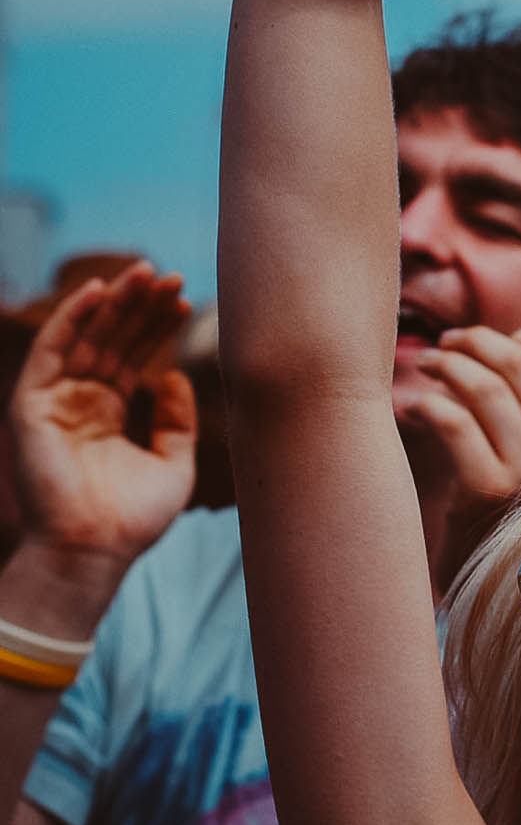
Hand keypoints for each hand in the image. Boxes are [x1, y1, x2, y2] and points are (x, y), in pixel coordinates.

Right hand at [9, 264, 197, 569]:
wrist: (95, 552)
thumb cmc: (133, 520)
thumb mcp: (174, 464)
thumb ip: (177, 419)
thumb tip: (176, 373)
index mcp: (107, 414)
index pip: (131, 356)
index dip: (155, 326)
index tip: (183, 299)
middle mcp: (79, 402)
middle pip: (110, 339)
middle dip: (139, 306)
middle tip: (170, 275)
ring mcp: (55, 401)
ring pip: (85, 336)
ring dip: (114, 301)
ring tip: (147, 272)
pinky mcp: (32, 404)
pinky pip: (50, 350)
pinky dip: (71, 316)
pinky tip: (100, 289)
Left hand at [396, 327, 520, 587]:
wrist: (513, 601)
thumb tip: (508, 349)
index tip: (493, 341)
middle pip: (518, 361)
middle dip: (475, 341)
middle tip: (447, 344)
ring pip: (485, 386)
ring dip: (447, 365)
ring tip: (427, 365)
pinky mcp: (489, 492)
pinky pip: (455, 424)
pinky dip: (428, 405)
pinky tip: (414, 407)